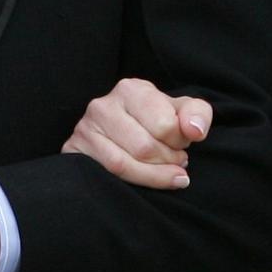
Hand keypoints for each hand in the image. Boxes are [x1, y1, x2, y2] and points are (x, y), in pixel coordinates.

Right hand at [58, 77, 211, 189]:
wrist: (122, 134)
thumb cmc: (156, 122)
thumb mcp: (181, 112)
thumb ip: (197, 114)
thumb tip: (194, 130)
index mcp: (131, 89)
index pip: (165, 125)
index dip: (180, 143)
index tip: (182, 145)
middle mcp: (103, 105)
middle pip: (144, 148)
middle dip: (167, 161)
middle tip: (176, 162)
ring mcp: (85, 128)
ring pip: (123, 164)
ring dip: (153, 176)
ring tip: (168, 173)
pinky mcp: (74, 150)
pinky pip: (106, 174)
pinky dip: (133, 183)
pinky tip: (146, 180)